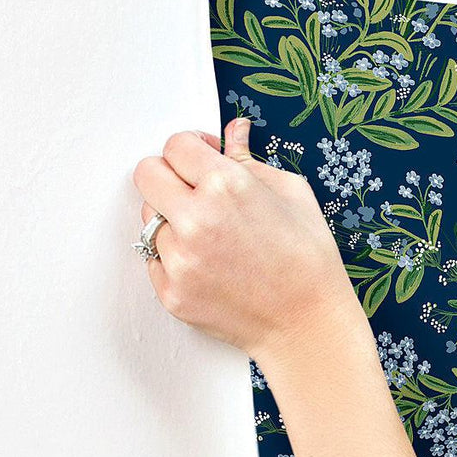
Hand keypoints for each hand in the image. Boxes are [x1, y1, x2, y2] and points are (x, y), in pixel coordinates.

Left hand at [132, 117, 364, 364]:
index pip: (175, 145)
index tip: (203, 162)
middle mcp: (196, 220)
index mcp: (227, 186)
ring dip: (173, 222)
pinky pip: (155, 260)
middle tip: (195, 194)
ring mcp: (180, 260)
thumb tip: (233, 130)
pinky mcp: (172, 293)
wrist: (309, 326)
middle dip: (169, 177)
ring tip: (212, 239)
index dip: (191, 150)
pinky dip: (176, 259)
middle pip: (147, 174)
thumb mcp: (294, 195)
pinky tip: (211, 267)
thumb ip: (251, 160)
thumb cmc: (310, 261)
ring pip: (150, 220)